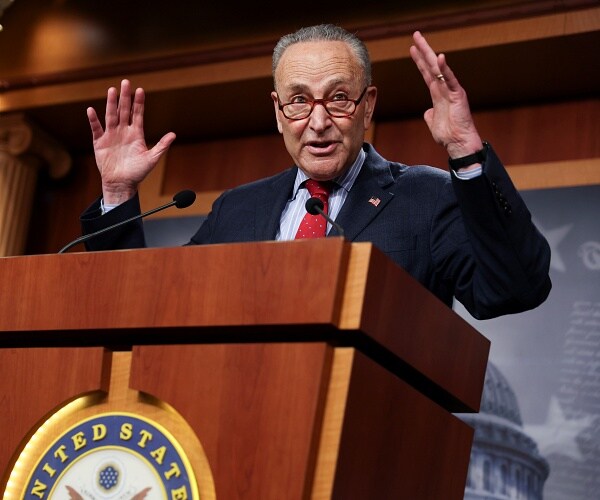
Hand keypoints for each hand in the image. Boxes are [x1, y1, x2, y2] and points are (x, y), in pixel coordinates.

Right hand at [87, 79, 175, 204]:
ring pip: (111, 116)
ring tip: (112, 90)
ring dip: (111, 104)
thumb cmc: (138, 172)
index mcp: (136, 134)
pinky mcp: (100, 142)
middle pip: (124, 110)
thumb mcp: (152, 159)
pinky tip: (91, 110)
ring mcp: (111, 135)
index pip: (138, 114)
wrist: (122, 183)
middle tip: (125, 82)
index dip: (139, 103)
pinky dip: (94, 120)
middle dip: (125, 97)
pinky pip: (96, 129)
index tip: (140, 90)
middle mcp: (123, 131)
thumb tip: (173, 134)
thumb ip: (162, 146)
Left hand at [409, 31, 482, 162]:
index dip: (419, 61)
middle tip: (415, 35)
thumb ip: (430, 114)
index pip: (427, 73)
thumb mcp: (433, 122)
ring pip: (438, 69)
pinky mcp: (458, 95)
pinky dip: (446, 69)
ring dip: (429, 54)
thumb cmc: (448, 135)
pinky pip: (451, 80)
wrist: (458, 144)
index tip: (412, 49)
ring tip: (420, 41)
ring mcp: (451, 90)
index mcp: (438, 94)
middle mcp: (444, 89)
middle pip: (431, 66)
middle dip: (423, 50)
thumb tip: (428, 111)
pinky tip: (440, 58)